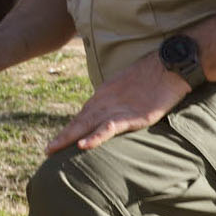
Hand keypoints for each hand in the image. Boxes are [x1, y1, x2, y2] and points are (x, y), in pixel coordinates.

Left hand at [46, 52, 188, 154]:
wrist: (169, 65)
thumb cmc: (153, 76)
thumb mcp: (130, 89)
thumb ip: (119, 100)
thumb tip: (114, 114)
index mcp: (104, 94)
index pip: (83, 114)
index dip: (70, 128)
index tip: (58, 141)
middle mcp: (105, 100)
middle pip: (79, 120)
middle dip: (63, 136)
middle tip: (47, 150)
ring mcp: (116, 107)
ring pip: (87, 124)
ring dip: (69, 138)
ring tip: (53, 149)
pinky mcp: (131, 115)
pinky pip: (108, 128)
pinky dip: (95, 137)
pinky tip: (82, 145)